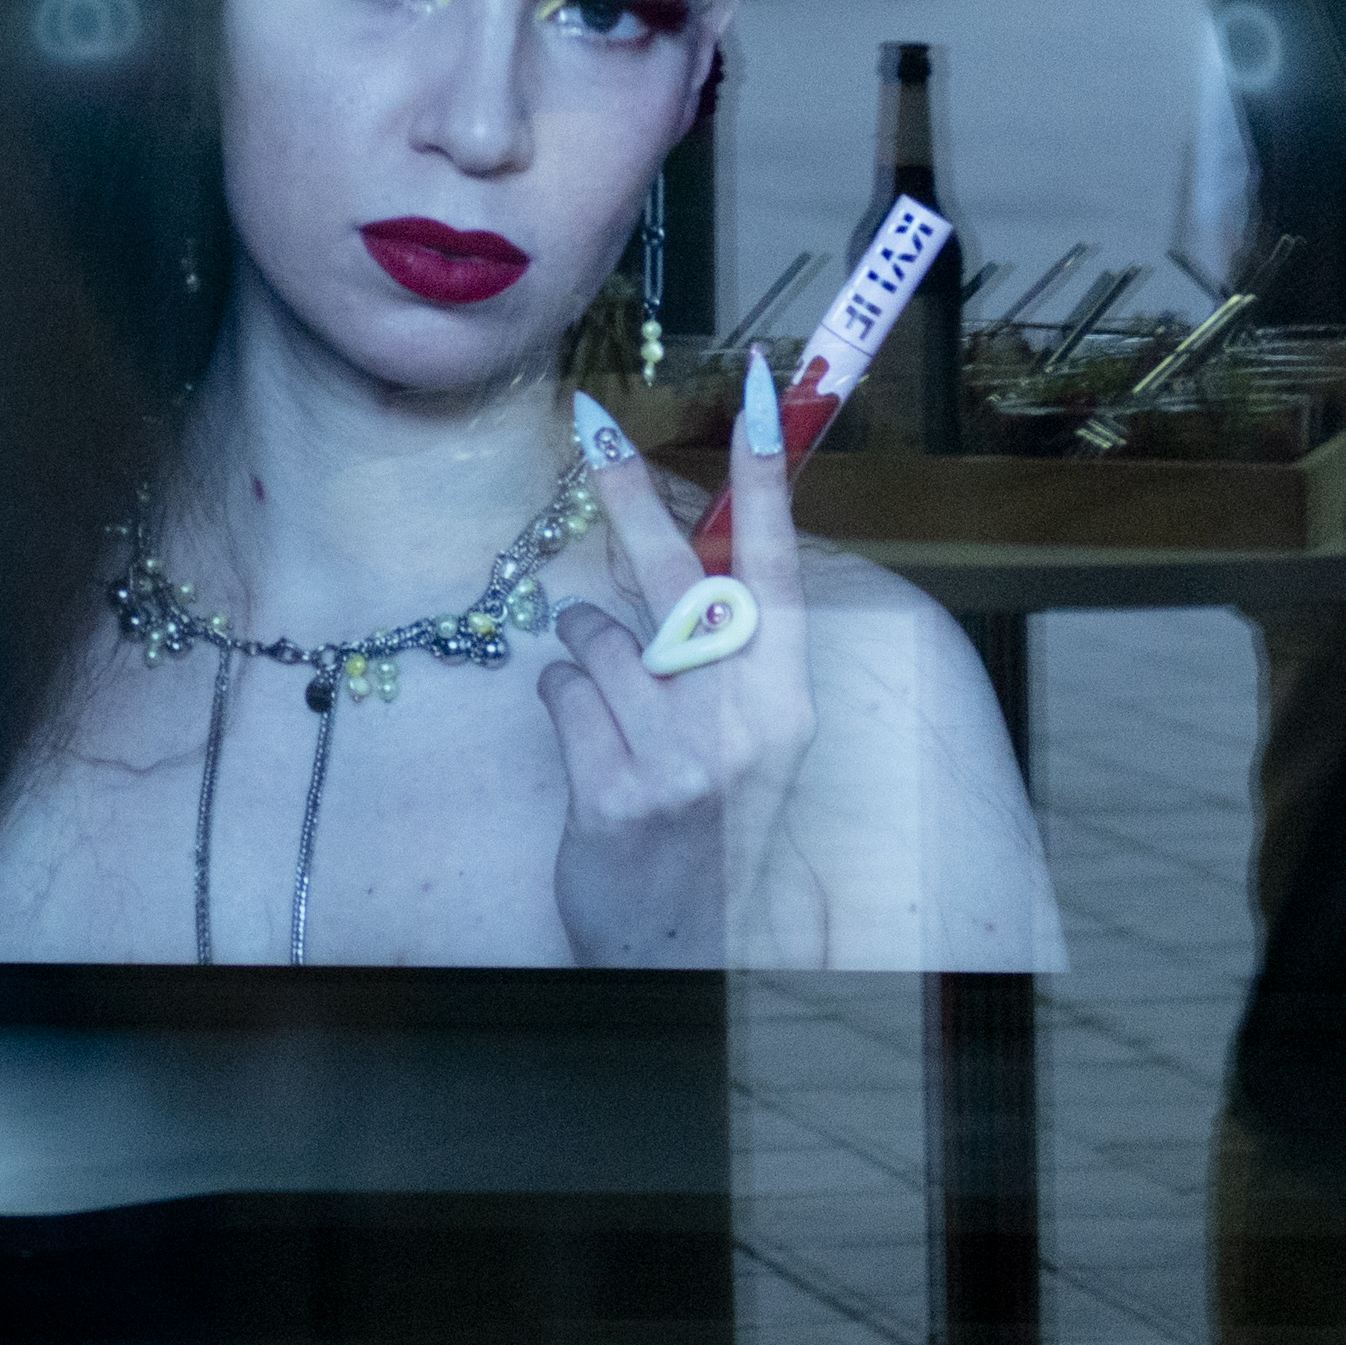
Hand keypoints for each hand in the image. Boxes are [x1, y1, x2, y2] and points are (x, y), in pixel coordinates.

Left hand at [540, 370, 822, 966]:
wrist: (690, 948)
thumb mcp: (750, 735)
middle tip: (590, 422)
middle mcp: (739, 719)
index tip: (755, 396)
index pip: (774, 565)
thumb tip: (682, 549)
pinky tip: (586, 742)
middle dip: (626, 491)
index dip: (763, 478)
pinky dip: (561, 703)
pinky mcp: (610, 791)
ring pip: (594, 637)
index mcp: (786, 696)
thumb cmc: (718, 824)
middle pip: (671, 575)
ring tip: (611, 701)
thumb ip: (726, 650)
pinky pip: (559, 694)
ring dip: (584, 652)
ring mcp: (674, 757)